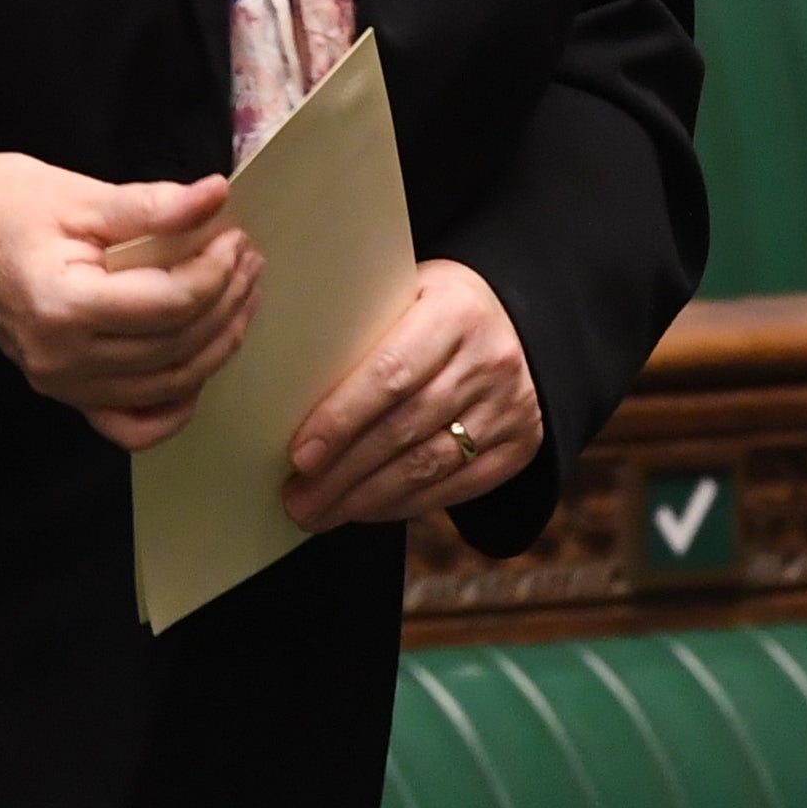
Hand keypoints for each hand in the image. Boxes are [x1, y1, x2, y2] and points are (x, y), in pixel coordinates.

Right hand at [0, 154, 257, 449]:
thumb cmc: (3, 205)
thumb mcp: (78, 195)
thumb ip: (151, 205)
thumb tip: (216, 197)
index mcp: (64, 307)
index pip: (169, 305)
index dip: (215, 272)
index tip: (236, 236)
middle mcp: (62, 360)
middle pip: (176, 348)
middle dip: (226, 303)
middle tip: (248, 259)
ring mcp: (61, 384)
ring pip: (166, 385)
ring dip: (215, 344)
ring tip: (240, 296)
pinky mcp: (63, 391)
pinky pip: (130, 424)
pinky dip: (172, 407)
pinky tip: (198, 370)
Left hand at [279, 259, 544, 529]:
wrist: (517, 322)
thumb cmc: (432, 309)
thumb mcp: (403, 295)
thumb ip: (361, 333)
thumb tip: (286, 395)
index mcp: (455, 311)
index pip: (391, 374)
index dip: (342, 419)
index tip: (300, 456)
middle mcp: (491, 360)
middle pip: (405, 429)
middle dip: (343, 473)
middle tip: (297, 500)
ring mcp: (512, 406)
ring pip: (428, 465)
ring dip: (366, 498)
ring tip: (319, 513)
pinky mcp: (520, 444)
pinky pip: (456, 486)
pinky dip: (404, 504)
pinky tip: (365, 510)